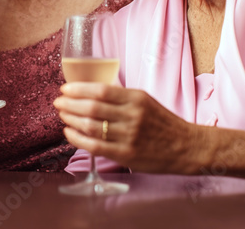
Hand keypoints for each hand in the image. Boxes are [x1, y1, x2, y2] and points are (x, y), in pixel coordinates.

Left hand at [54, 83, 203, 173]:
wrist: (186, 147)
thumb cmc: (162, 123)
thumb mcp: (145, 101)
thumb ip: (120, 98)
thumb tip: (88, 94)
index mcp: (136, 99)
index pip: (101, 90)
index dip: (78, 89)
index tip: (65, 89)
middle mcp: (132, 116)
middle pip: (92, 107)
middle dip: (70, 104)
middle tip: (58, 103)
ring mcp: (129, 136)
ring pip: (91, 126)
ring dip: (71, 120)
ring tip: (63, 117)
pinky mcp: (127, 155)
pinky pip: (95, 146)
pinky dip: (77, 139)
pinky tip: (69, 133)